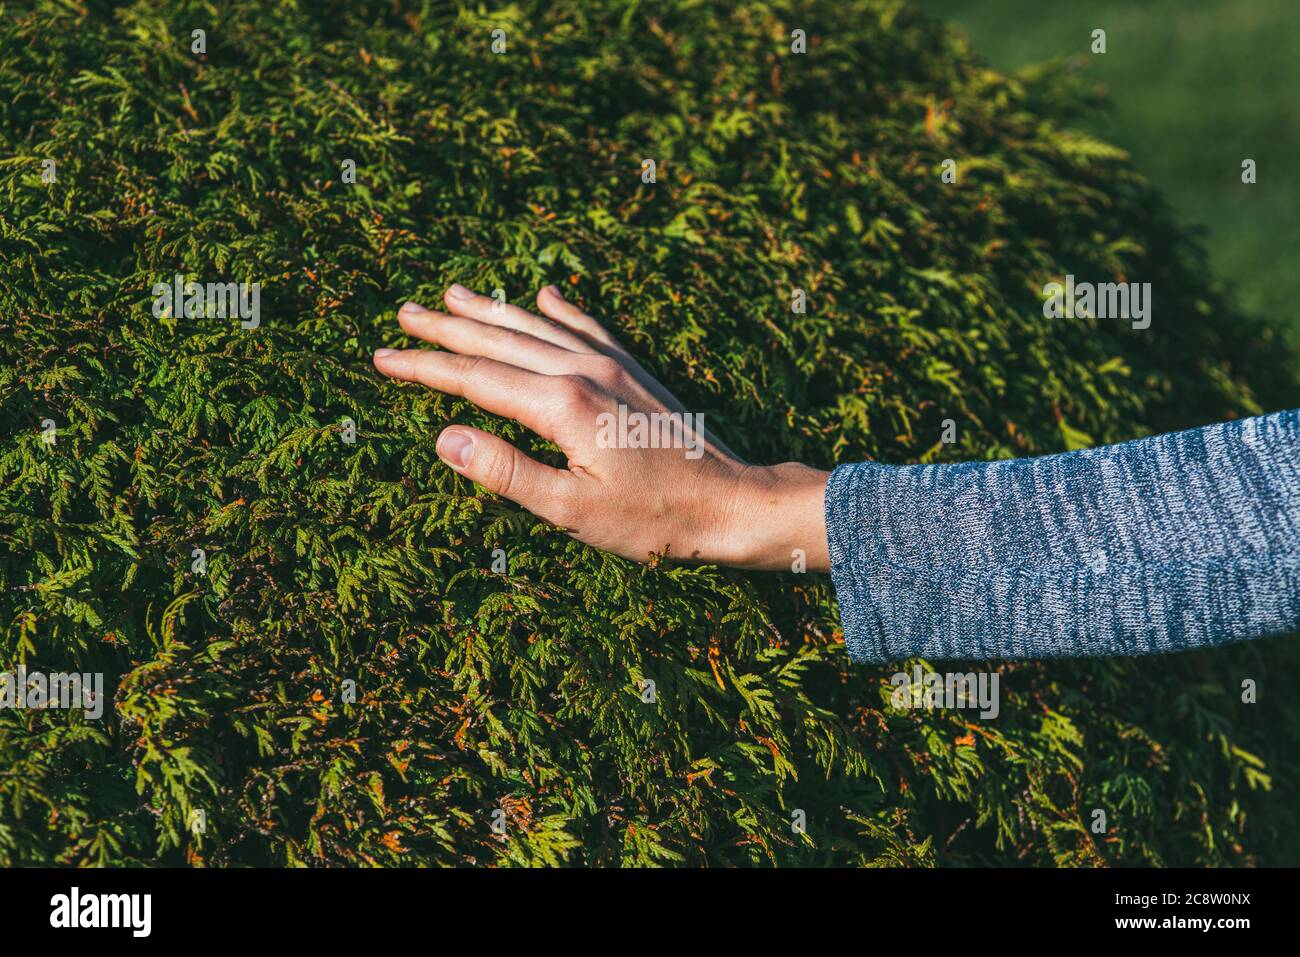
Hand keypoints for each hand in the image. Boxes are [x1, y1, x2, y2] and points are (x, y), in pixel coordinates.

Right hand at [372, 284, 829, 570]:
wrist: (731, 503)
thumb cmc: (654, 521)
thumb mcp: (572, 511)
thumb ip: (507, 473)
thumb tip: (445, 438)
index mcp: (561, 406)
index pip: (475, 379)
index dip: (424, 369)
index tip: (382, 358)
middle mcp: (584, 372)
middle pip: (500, 342)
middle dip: (447, 329)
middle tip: (403, 313)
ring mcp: (613, 366)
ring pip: (539, 327)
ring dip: (493, 311)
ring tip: (453, 293)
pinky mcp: (635, 373)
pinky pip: (588, 327)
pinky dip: (560, 308)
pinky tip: (546, 292)